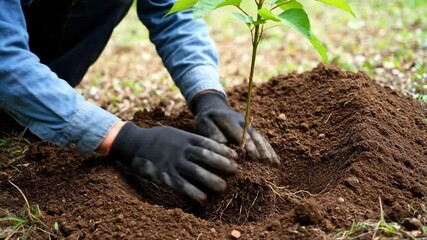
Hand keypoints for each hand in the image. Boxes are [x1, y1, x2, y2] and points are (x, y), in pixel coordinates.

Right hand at [108, 122, 237, 202]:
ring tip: (223, 187)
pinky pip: (181, 185)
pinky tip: (203, 199)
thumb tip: (212, 146)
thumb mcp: (176, 133)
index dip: (224, 151)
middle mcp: (181, 150)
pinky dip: (193, 192)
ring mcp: (173, 162)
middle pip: (206, 157)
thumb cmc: (158, 138)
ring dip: (211, 180)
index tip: (236, 157)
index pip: (209, 144)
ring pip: (196, 172)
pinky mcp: (164, 175)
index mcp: (186, 138)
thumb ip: (192, 140)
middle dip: (223, 165)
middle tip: (235, 172)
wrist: (134, 143)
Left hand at [190, 91, 279, 164]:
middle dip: (261, 151)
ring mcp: (250, 126)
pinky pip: (263, 140)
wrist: (214, 108)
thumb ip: (213, 133)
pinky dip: (270, 151)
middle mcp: (243, 122)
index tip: (253, 159)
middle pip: (255, 137)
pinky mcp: (253, 131)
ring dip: (268, 151)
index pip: (241, 134)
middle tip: (267, 164)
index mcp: (230, 120)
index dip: (248, 146)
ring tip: (275, 165)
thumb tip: (224, 145)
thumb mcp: (204, 124)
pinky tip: (276, 162)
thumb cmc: (207, 120)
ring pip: (261, 138)